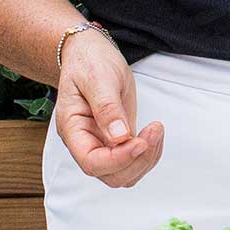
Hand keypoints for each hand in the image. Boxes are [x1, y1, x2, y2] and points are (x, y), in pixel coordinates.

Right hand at [55, 31, 163, 188]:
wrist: (89, 53)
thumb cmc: (89, 62)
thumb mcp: (98, 78)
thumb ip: (107, 108)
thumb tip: (119, 138)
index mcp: (73, 129)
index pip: (92, 162)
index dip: (118, 159)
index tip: (140, 141)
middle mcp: (85, 143)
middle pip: (111, 175)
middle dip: (137, 160)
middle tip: (154, 131)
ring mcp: (101, 144)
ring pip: (125, 174)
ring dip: (146, 159)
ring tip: (156, 129)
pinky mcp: (117, 141)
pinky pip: (134, 161)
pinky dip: (149, 153)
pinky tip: (154, 132)